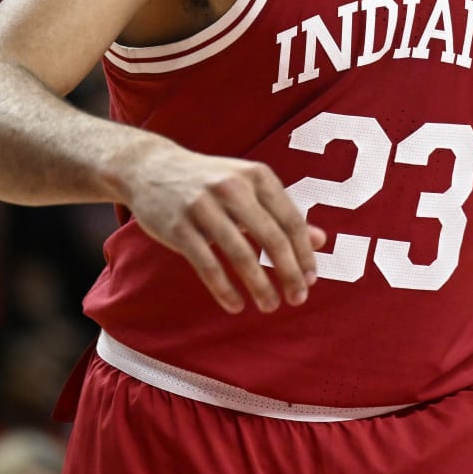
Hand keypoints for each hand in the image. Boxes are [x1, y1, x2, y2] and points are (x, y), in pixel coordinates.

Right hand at [120, 142, 325, 313]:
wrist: (151, 167)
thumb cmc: (211, 181)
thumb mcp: (249, 187)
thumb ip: (283, 212)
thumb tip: (320, 240)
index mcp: (257, 175)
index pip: (291, 220)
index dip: (304, 253)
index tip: (312, 280)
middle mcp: (233, 187)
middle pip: (271, 238)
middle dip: (289, 273)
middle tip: (298, 299)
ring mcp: (204, 206)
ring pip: (240, 254)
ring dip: (260, 286)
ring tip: (270, 306)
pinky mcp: (179, 227)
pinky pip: (208, 264)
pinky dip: (224, 289)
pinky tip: (236, 305)